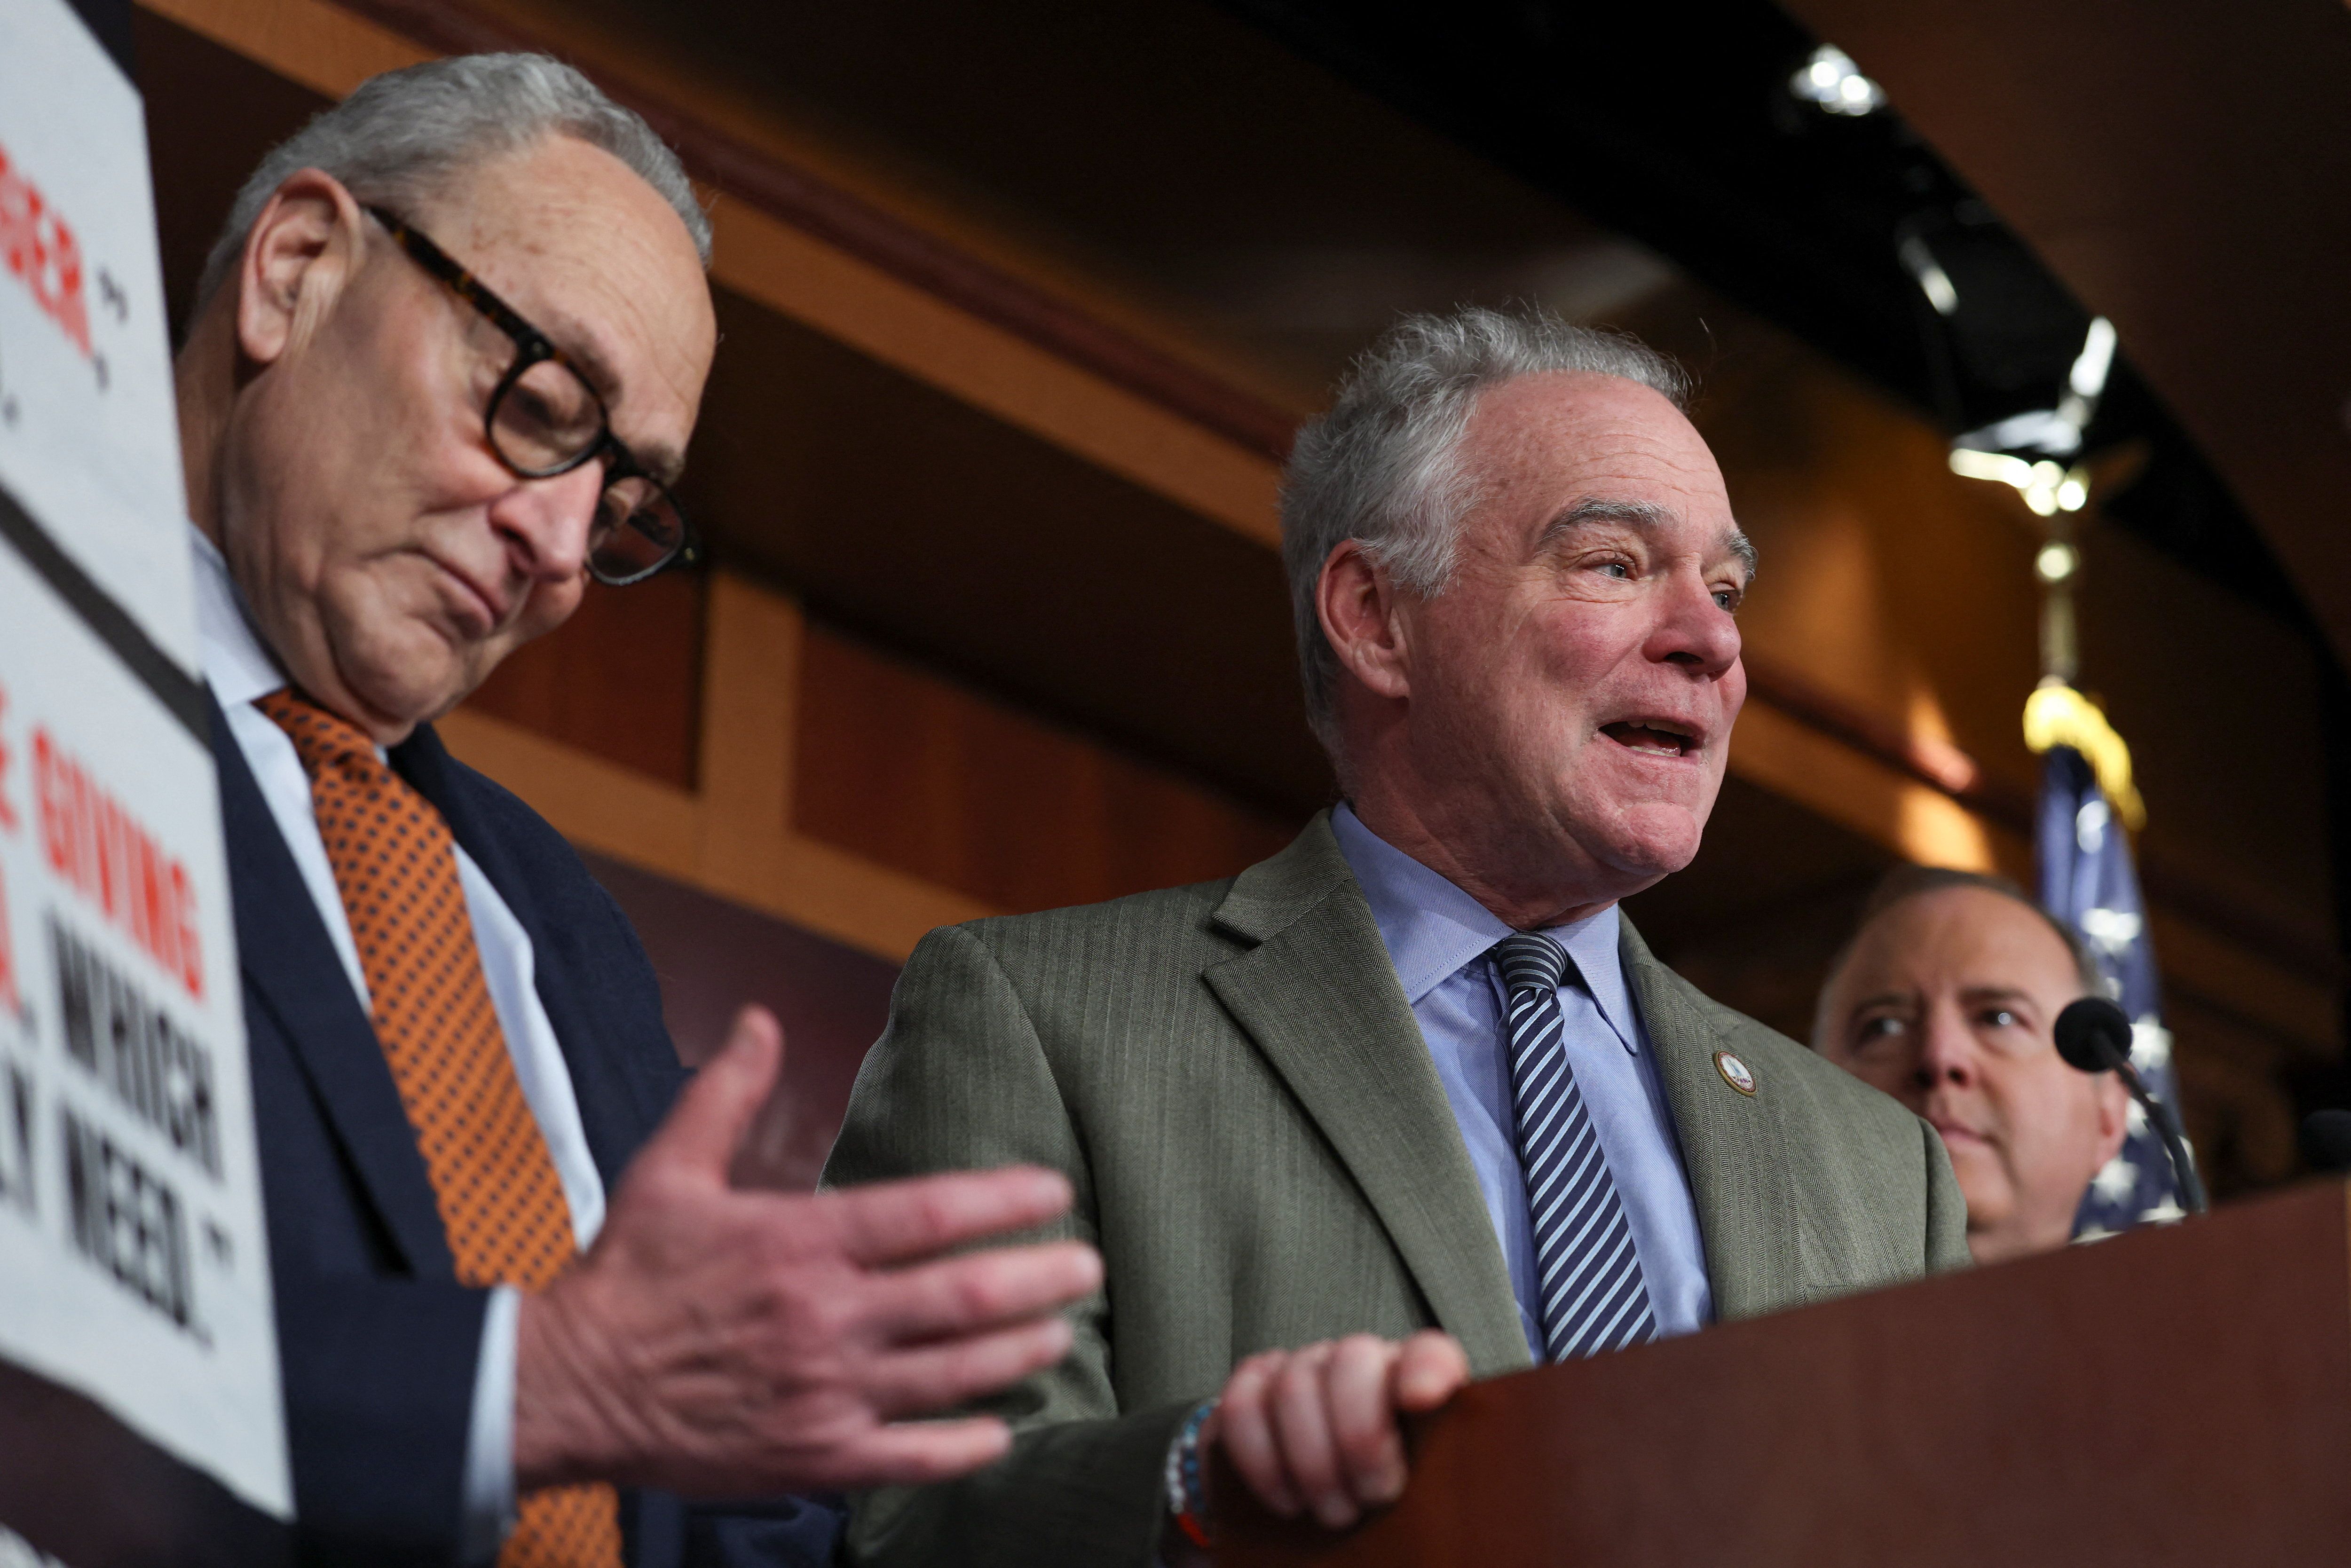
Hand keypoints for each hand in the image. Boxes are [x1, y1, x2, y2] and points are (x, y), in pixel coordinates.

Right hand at [513, 1005, 1101, 1494]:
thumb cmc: (627, 1278)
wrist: (567, 1387)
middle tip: (1090, 1266)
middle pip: (961, 1298)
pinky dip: (964, 1447)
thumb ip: (726, 1092)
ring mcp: (824, 1393)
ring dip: (1018, 1353)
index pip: (929, 1213)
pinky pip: (909, 1457)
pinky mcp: (813, 1457)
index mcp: (799, 1241)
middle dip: (1038, 1280)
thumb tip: (759, 1019)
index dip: (1004, 1200)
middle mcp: (824, 1317)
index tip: (1054, 1190)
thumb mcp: (668, 1169)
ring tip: (1060, 1333)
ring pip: (950, 1376)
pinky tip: (1002, 1431)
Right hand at [1209, 1330, 1468, 1531]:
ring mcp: (1301, 1365)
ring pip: (1295, 1387)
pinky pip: (1242, 1407)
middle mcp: (1358, 1360)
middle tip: (1370, 1499)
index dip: (1426, 1367)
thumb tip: (1476, 1509)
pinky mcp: (1251, 1384)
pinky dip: (1263, 1463)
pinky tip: (1287, 1501)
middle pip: (1353, 1362)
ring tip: (1333, 1513)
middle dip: (1358, 1439)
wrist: (1313, 1498)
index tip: (1421, 1399)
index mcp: (1414, 1380)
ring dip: (1312, 1463)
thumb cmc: (1381, 1497)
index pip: (1428, 1352)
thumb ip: (1438, 1474)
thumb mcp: (1420, 1490)